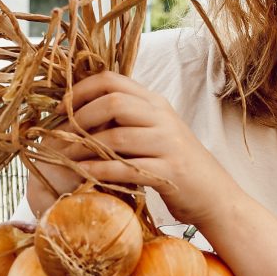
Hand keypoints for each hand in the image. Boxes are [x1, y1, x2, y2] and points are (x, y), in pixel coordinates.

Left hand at [27, 71, 243, 228]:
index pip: (113, 80)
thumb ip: (127, 119)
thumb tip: (81, 112)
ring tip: (65, 157)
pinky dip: (99, 170)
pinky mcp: (169, 172)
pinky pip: (125, 168)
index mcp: (155, 103)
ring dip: (84, 148)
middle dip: (81, 117)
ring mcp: (168, 144)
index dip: (81, 90)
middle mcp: (162, 118)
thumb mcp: (155, 132)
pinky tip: (82, 173)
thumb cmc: (176, 164)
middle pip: (113, 102)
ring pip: (117, 136)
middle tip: (61, 134)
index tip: (62, 107)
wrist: (215, 195)